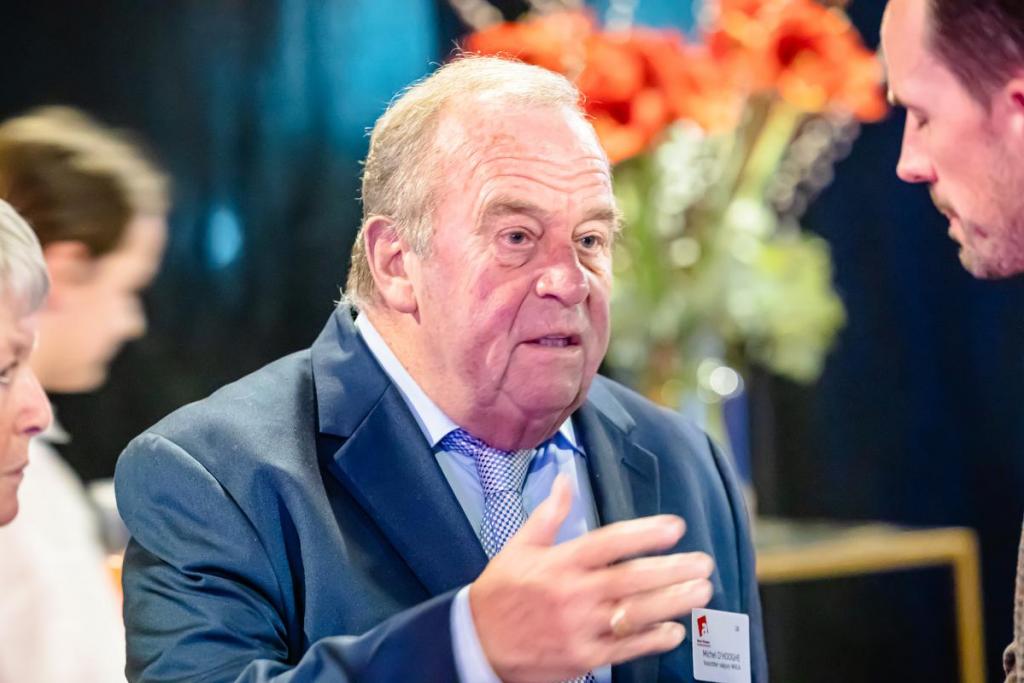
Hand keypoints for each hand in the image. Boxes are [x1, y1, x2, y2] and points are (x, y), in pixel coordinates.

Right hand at [469, 475, 713, 682]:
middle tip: (702, 562)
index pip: (609, 543)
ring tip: (702, 591)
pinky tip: (676, 630)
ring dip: (673, 602)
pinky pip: (626, 649)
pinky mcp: (583, 658)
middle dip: (672, 570)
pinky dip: (653, 640)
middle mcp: (573, 594)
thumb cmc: (500, 593)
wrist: (475, 644)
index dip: (644, 533)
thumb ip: (549, 514)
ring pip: (635, 614)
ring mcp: (580, 628)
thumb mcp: (519, 546)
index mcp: (559, 563)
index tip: (674, 527)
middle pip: (631, 579)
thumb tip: (564, 480)